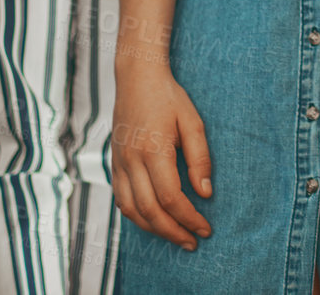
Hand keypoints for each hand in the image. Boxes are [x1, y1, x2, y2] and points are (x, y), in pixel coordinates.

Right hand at [110, 67, 212, 249]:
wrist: (136, 78)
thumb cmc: (168, 97)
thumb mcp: (193, 121)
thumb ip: (200, 158)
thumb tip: (205, 192)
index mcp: (153, 151)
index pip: (171, 197)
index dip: (189, 218)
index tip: (205, 228)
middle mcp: (132, 161)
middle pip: (150, 211)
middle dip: (173, 231)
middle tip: (193, 242)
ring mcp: (119, 164)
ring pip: (132, 211)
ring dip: (154, 229)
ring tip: (176, 236)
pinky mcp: (114, 164)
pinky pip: (121, 200)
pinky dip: (136, 216)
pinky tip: (153, 220)